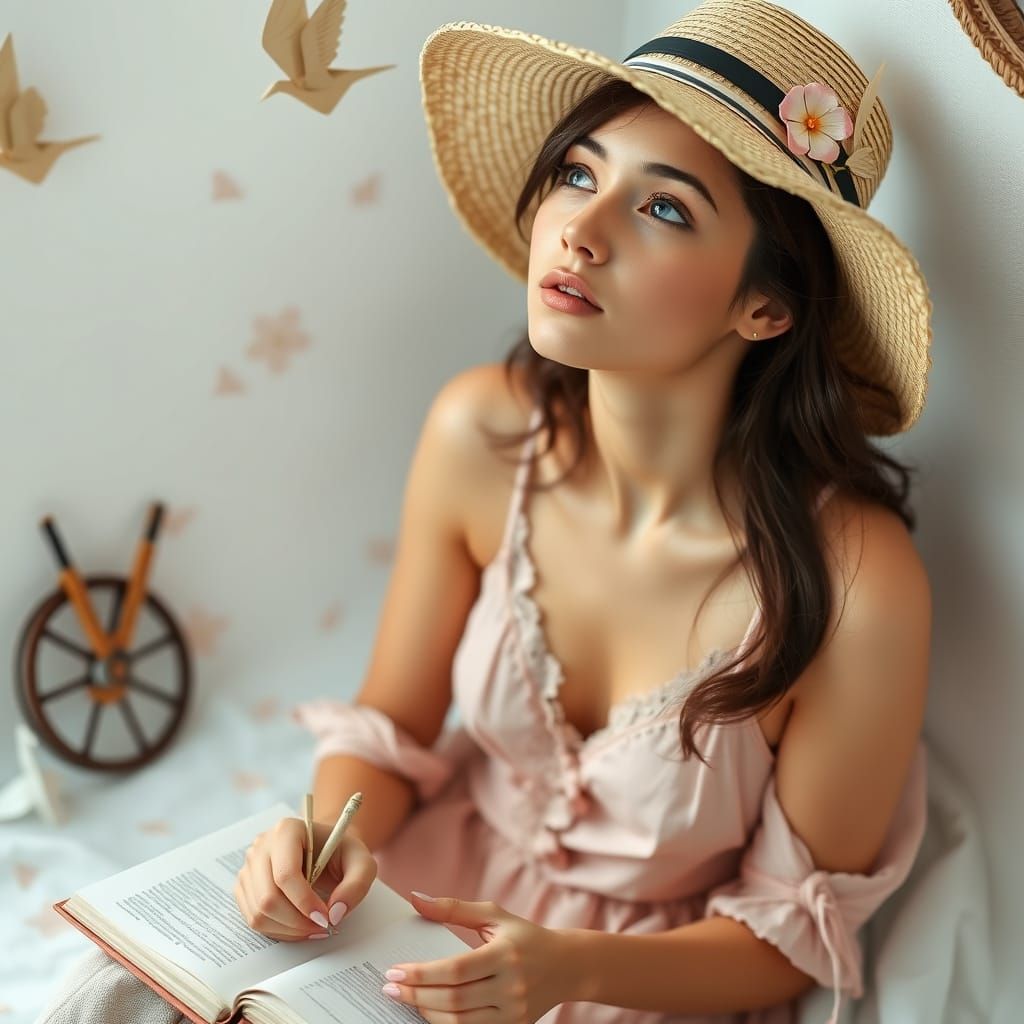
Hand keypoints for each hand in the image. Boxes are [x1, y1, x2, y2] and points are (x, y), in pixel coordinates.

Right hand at [233, 816, 376, 940]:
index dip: (304, 903)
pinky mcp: (245, 886)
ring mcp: (249, 866)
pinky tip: (299, 926)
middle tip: (323, 927)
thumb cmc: (341, 852)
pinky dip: (278, 930)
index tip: (325, 919)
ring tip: (313, 927)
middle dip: (297, 922)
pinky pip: (254, 919)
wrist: (326, 850)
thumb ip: (357, 885)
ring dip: (288, 930)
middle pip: (268, 898)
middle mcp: (261, 846)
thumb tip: (335, 914)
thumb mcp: (362, 861)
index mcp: (287, 830)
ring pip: (259, 913)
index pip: (285, 874)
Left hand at [380, 892, 575, 1021]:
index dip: (421, 974)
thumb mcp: (494, 915)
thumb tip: (415, 899)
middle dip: (416, 995)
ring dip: (427, 1013)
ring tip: (407, 999)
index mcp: (505, 954)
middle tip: (390, 988)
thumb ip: (454, 908)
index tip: (394, 972)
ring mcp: (513, 1013)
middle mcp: (511, 986)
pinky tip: (430, 1013)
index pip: (455, 970)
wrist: (567, 966)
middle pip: (453, 1000)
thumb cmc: (524, 936)